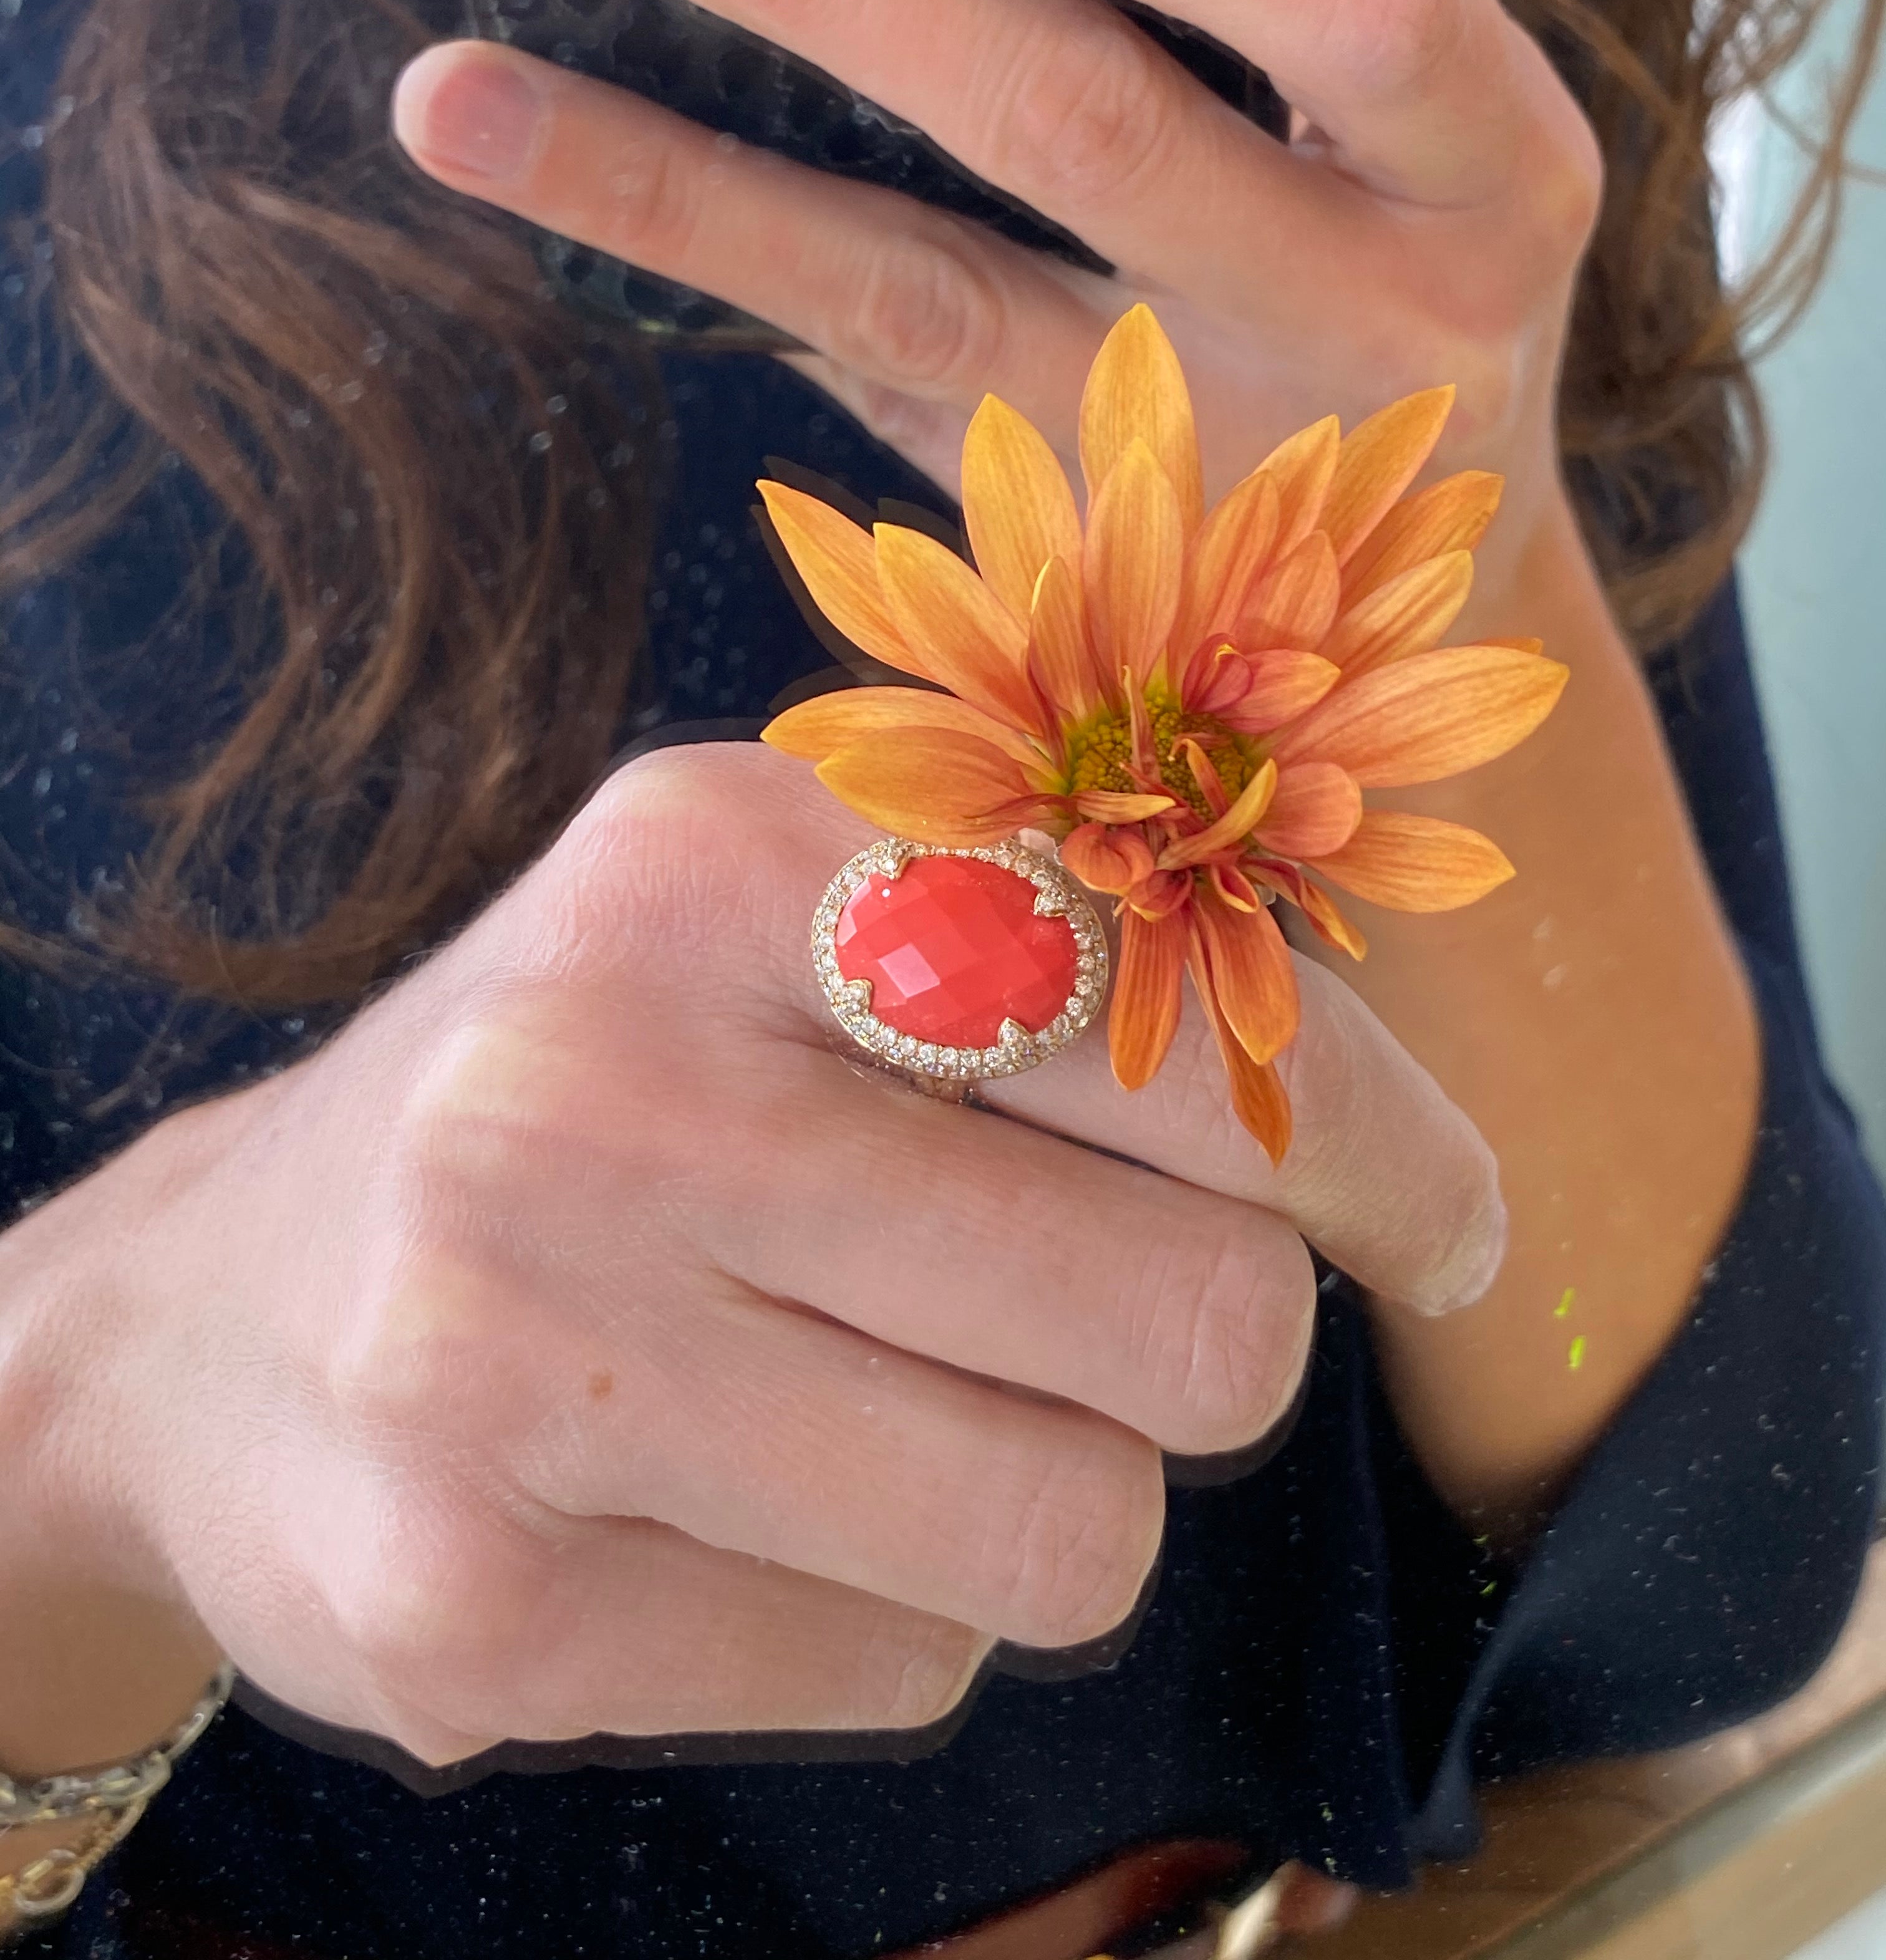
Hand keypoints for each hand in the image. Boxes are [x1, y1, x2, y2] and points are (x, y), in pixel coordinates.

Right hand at [0, 747, 1498, 1767]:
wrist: (200, 1314)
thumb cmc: (576, 1095)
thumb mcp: (760, 927)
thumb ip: (1040, 971)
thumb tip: (1377, 1142)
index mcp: (709, 858)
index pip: (1175, 1011)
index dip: (1368, 1141)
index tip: (1432, 1226)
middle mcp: (599, 1085)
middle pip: (1195, 1322)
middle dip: (1208, 1355)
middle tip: (1117, 1337)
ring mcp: (523, 1363)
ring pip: (1073, 1540)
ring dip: (1040, 1499)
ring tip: (878, 1419)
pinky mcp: (478, 1611)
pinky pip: (901, 1675)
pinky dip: (873, 1611)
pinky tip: (713, 1515)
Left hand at [391, 0, 1601, 599]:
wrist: (1424, 611)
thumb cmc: (1394, 274)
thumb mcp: (1405, 134)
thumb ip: (1233, 10)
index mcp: (1491, 170)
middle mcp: (1367, 331)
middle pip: (1083, 129)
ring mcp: (1194, 473)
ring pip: (913, 299)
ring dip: (674, 179)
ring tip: (454, 89)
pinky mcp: (1060, 557)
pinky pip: (857, 388)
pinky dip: (710, 275)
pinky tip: (551, 181)